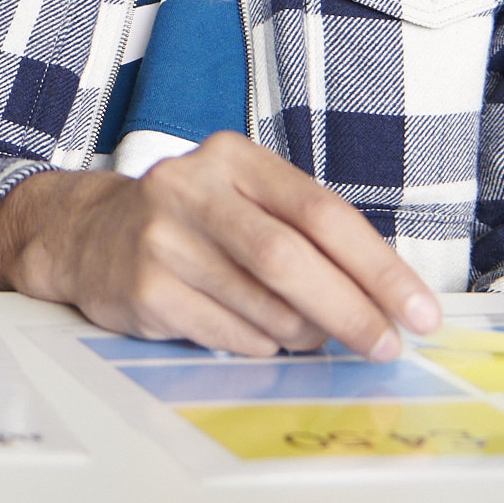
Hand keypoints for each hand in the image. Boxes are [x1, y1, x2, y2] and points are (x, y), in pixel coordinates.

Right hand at [0, 133, 440, 358]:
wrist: (85, 234)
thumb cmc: (191, 222)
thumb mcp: (242, 201)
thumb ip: (304, 235)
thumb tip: (382, 299)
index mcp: (234, 156)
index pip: (321, 212)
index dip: (377, 266)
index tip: (418, 310)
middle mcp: (193, 187)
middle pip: (290, 257)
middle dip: (351, 310)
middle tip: (385, 346)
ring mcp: (162, 236)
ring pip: (261, 302)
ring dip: (302, 332)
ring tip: (309, 336)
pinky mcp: (141, 286)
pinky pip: (225, 332)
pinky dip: (257, 343)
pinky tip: (258, 336)